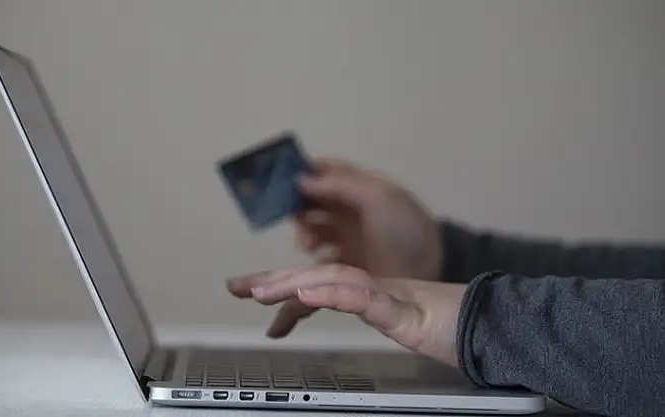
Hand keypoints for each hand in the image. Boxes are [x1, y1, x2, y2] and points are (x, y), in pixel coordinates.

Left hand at [227, 264, 465, 366]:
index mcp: (374, 295)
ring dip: (294, 283)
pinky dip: (334, 292)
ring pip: (335, 281)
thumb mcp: (408, 324)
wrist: (501, 323)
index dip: (285, 287)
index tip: (252, 291)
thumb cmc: (460, 326)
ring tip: (258, 289)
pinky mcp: (409, 310)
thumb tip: (353, 306)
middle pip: (319, 277)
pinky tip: (307, 293)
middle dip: (272, 280)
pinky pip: (366, 298)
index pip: (322, 287)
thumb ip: (380, 312)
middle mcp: (377, 289)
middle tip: (234, 285)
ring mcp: (393, 296)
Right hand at [249, 157, 442, 337]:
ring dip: (305, 233)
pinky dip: (314, 257)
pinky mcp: (347, 263)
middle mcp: (349, 209)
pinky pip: (320, 257)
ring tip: (309, 245)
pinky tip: (319, 261)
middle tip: (298, 219)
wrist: (435, 268)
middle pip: (311, 201)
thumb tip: (301, 178)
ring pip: (312, 229)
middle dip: (298, 207)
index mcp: (358, 186)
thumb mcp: (378, 196)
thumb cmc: (405, 228)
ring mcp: (347, 237)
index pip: (324, 171)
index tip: (281, 182)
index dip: (302, 172)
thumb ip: (340, 184)